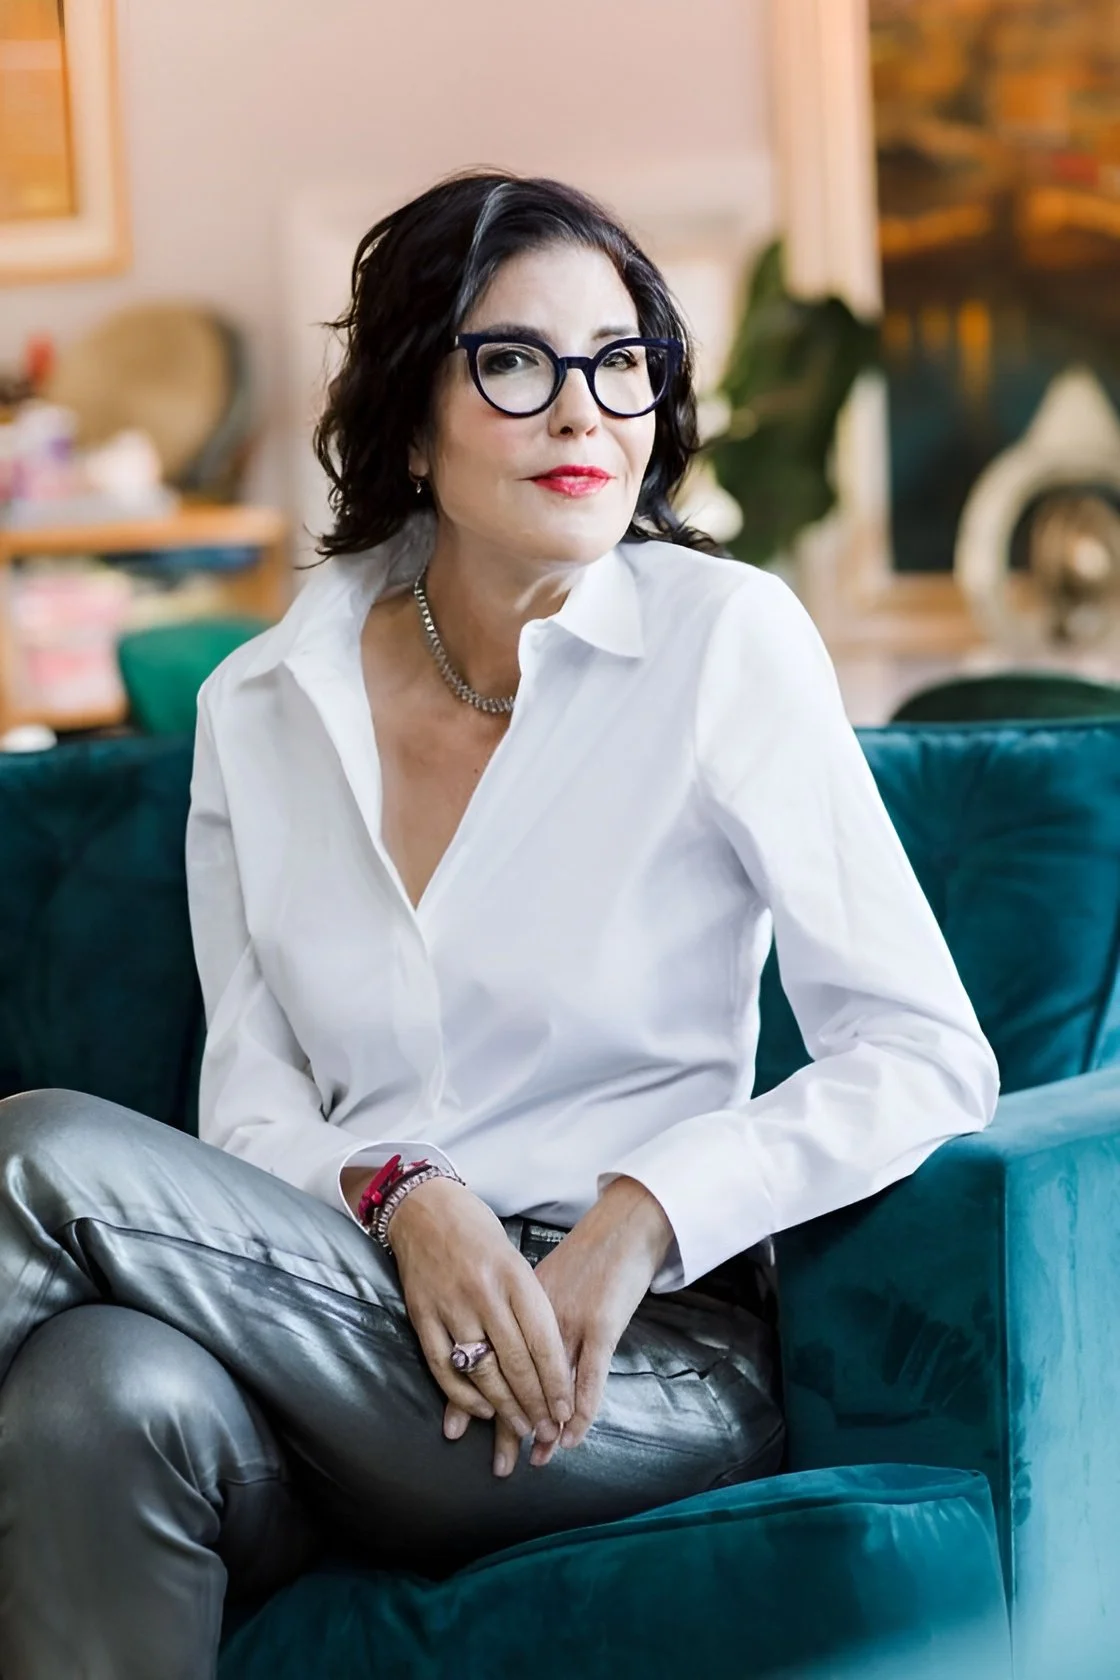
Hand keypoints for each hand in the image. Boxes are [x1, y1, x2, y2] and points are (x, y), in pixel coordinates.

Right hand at [377, 1175, 573, 1475]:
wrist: (424, 1207)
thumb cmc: (478, 1232)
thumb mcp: (515, 1258)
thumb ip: (529, 1304)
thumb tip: (552, 1358)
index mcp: (514, 1276)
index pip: (542, 1341)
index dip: (556, 1383)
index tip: (566, 1412)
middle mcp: (484, 1292)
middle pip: (515, 1362)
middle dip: (535, 1404)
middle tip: (546, 1432)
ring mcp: (450, 1305)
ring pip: (482, 1371)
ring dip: (504, 1408)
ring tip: (521, 1429)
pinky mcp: (421, 1315)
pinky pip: (443, 1366)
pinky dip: (463, 1396)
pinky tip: (481, 1411)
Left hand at [441, 1176, 673, 1473]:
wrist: (624, 1224)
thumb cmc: (586, 1254)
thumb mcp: (543, 1282)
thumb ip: (521, 1315)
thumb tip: (500, 1352)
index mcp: (515, 1301)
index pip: (489, 1355)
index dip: (478, 1394)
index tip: (463, 1429)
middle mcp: (534, 1313)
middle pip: (513, 1375)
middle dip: (508, 1423)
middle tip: (501, 1463)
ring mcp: (568, 1319)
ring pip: (547, 1382)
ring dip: (543, 1424)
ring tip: (538, 1457)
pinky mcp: (600, 1324)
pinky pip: (587, 1376)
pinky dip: (579, 1409)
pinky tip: (571, 1434)